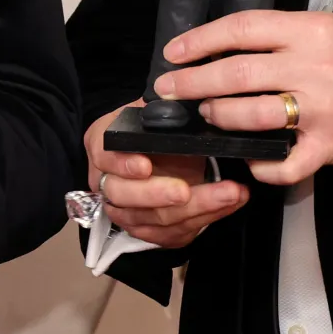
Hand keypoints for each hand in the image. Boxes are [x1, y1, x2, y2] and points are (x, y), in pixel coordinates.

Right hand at [85, 103, 245, 246]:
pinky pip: (174, 234)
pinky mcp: (151, 232)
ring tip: (229, 193)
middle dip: (156, 195)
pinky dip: (207, 218)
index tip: (144, 165)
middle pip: (122, 196)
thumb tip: (184, 98)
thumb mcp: (155, 111)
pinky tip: (229, 203)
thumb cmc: (158, 132)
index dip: (122, 164)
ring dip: (196, 208)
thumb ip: (162, 109)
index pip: (104, 157)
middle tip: (185, 191)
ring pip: (153, 220)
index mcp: (103, 146)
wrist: (167, 157)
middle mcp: (107, 183)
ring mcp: (127, 212)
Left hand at [154, 9, 332, 183]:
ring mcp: (321, 109)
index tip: (174, 51)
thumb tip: (232, 41)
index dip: (200, 40)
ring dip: (219, 116)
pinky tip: (248, 162)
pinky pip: (286, 163)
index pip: (242, 29)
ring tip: (205, 115)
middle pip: (237, 72)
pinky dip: (262, 167)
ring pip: (253, 114)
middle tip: (168, 89)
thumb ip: (286, 32)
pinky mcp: (331, 145)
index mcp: (309, 31)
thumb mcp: (332, 26)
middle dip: (193, 82)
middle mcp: (312, 67)